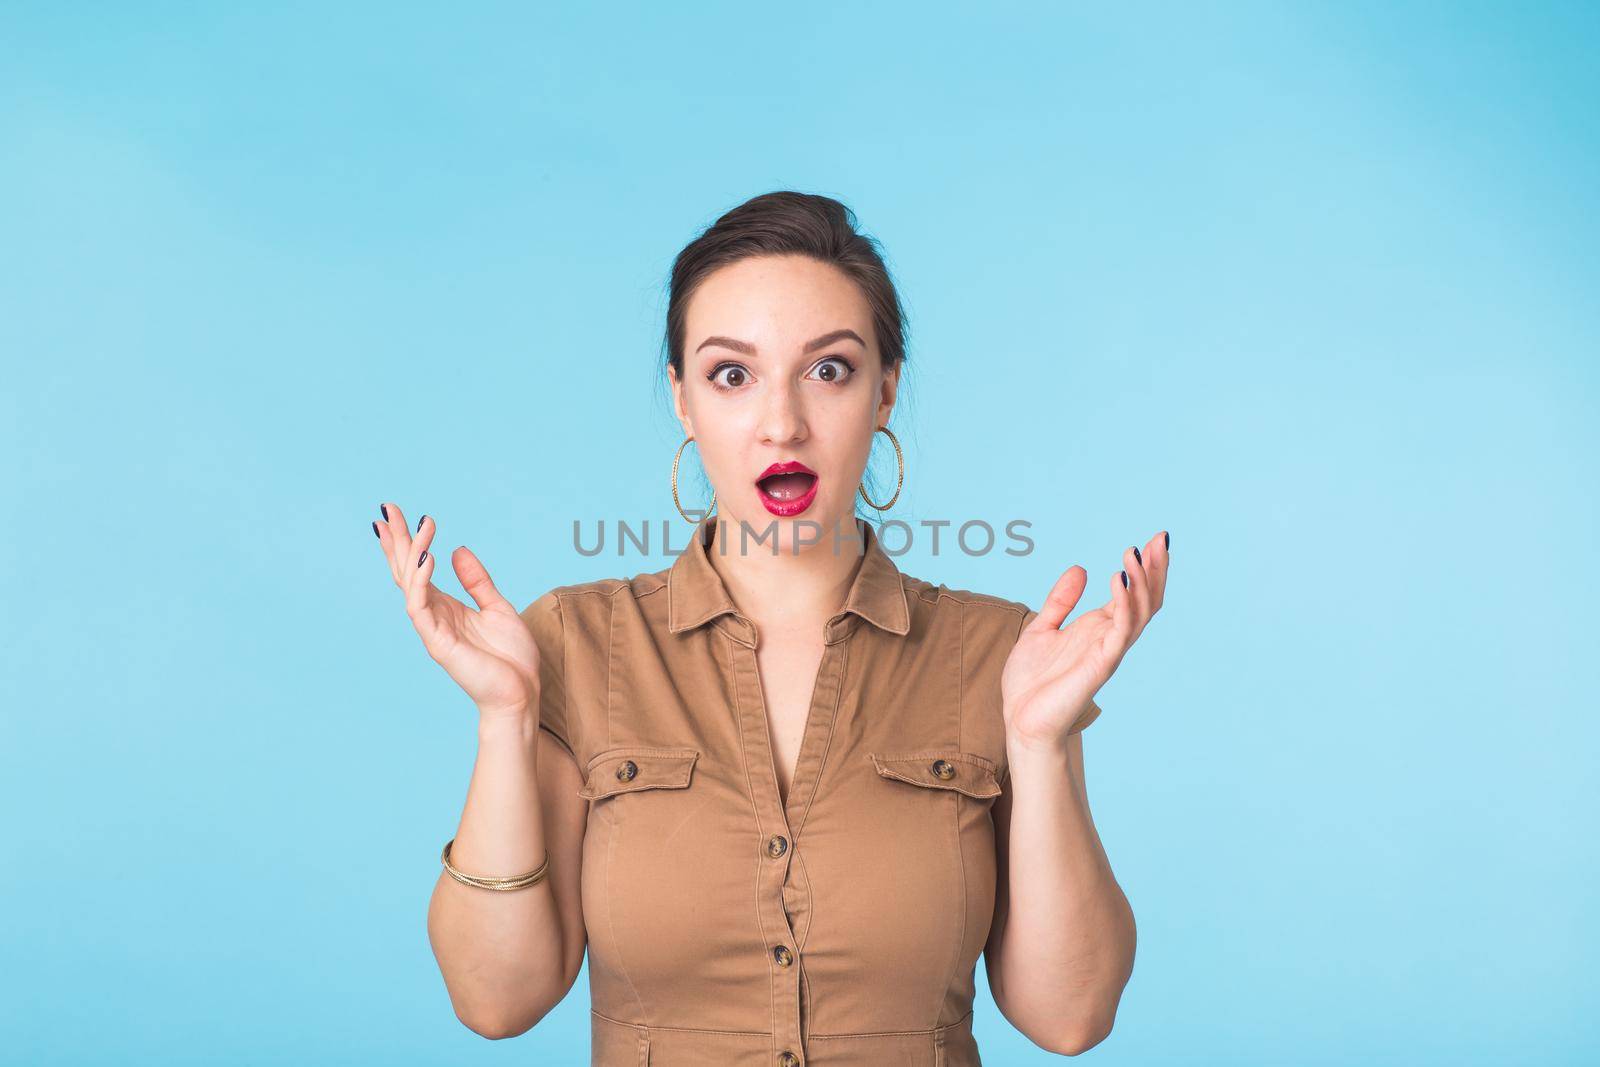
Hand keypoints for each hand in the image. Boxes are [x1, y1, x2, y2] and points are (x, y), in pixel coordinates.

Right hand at [372, 501, 539, 719]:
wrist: (521, 694)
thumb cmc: (510, 659)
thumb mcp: (497, 607)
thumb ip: (477, 581)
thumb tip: (457, 550)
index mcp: (446, 607)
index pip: (418, 569)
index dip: (407, 542)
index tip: (396, 515)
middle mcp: (434, 615)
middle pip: (407, 571)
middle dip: (397, 540)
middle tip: (387, 508)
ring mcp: (432, 629)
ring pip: (411, 584)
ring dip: (413, 553)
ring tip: (420, 526)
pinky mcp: (438, 643)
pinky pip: (421, 607)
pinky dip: (421, 581)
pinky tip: (428, 557)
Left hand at [1001, 530, 1169, 750]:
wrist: (1020, 719)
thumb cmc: (1031, 682)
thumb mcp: (1041, 628)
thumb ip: (1061, 601)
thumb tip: (1080, 569)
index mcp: (1098, 628)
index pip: (1132, 593)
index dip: (1145, 567)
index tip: (1154, 539)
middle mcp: (1109, 637)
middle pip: (1146, 599)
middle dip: (1156, 569)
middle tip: (1161, 539)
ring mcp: (1108, 651)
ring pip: (1140, 612)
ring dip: (1141, 581)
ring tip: (1133, 553)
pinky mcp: (1101, 664)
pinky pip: (1121, 630)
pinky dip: (1124, 603)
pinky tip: (1118, 579)